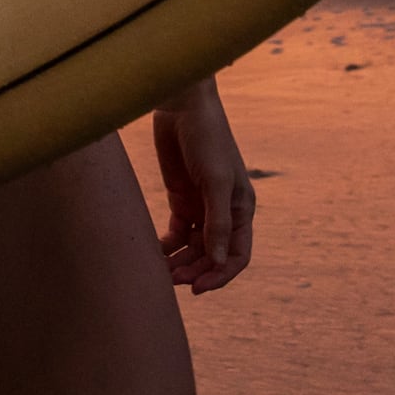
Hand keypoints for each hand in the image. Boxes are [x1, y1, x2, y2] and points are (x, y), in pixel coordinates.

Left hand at [149, 78, 254, 294]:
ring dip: (179, 263)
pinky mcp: (180, 199)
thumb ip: (217, 221)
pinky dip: (167, 247)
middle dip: (195, 270)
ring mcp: (200, 207)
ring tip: (160, 272)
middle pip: (212, 255)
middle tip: (171, 280)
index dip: (220, 275)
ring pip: (192, 248)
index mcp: (241, 209)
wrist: (182, 106)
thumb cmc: (207, 138)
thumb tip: (219, 261)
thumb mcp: (216, 180)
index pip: (238, 255)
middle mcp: (223, 212)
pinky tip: (153, 254)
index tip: (198, 287)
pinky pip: (175, 234)